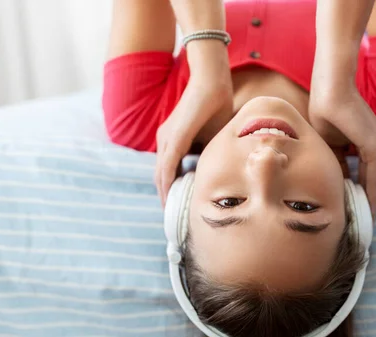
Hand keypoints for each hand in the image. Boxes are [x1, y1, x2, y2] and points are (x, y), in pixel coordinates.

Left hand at [155, 74, 232, 205]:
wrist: (212, 81)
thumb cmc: (215, 107)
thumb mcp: (212, 138)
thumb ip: (209, 154)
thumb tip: (215, 173)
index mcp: (173, 140)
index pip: (168, 171)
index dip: (171, 189)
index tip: (179, 206)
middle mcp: (165, 140)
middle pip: (160, 176)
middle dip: (165, 197)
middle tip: (173, 216)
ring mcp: (166, 138)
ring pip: (161, 174)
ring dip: (164, 194)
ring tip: (170, 212)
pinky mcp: (174, 137)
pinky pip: (167, 166)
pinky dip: (167, 183)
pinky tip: (169, 196)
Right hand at [309, 82, 375, 217]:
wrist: (330, 89)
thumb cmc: (326, 110)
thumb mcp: (331, 143)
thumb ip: (338, 161)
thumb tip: (338, 181)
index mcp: (373, 140)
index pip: (370, 171)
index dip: (363, 190)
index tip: (355, 208)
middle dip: (369, 200)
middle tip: (361, 221)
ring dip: (370, 200)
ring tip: (362, 220)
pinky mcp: (375, 145)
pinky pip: (373, 176)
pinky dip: (369, 193)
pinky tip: (364, 208)